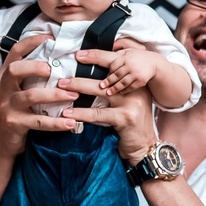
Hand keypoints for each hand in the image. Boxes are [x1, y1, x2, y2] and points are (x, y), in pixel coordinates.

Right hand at [0, 34, 78, 157]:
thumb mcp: (18, 92)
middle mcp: (4, 89)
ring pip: (30, 96)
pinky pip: (38, 122)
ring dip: (54, 94)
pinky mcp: (14, 123)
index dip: (31, 41)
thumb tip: (59, 63)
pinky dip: (56, 123)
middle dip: (35, 66)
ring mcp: (7, 106)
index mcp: (6, 77)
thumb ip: (31, 78)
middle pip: (15, 69)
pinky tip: (70, 123)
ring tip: (73, 95)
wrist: (0, 143)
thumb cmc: (16, 112)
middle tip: (54, 69)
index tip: (50, 36)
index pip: (15, 52)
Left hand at [64, 47, 156, 162]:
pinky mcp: (125, 117)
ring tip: (60, 89)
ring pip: (99, 92)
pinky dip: (80, 113)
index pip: (113, 68)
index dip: (95, 60)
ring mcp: (131, 102)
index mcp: (134, 84)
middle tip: (62, 76)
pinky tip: (67, 114)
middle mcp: (135, 89)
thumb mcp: (126, 105)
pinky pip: (97, 113)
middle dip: (81, 75)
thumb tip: (89, 81)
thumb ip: (115, 92)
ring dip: (77, 88)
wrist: (145, 148)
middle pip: (104, 77)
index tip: (76, 57)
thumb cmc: (131, 127)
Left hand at [98, 47, 159, 95]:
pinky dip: (125, 90)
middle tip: (101, 86)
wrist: (155, 63)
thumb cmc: (140, 57)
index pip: (114, 65)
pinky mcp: (141, 81)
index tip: (105, 75)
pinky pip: (131, 87)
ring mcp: (136, 74)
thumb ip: (120, 51)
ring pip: (123, 83)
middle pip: (116, 75)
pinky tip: (120, 92)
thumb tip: (109, 49)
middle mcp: (130, 65)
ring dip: (115, 88)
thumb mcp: (130, 50)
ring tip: (109, 92)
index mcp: (126, 58)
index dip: (109, 71)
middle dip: (108, 81)